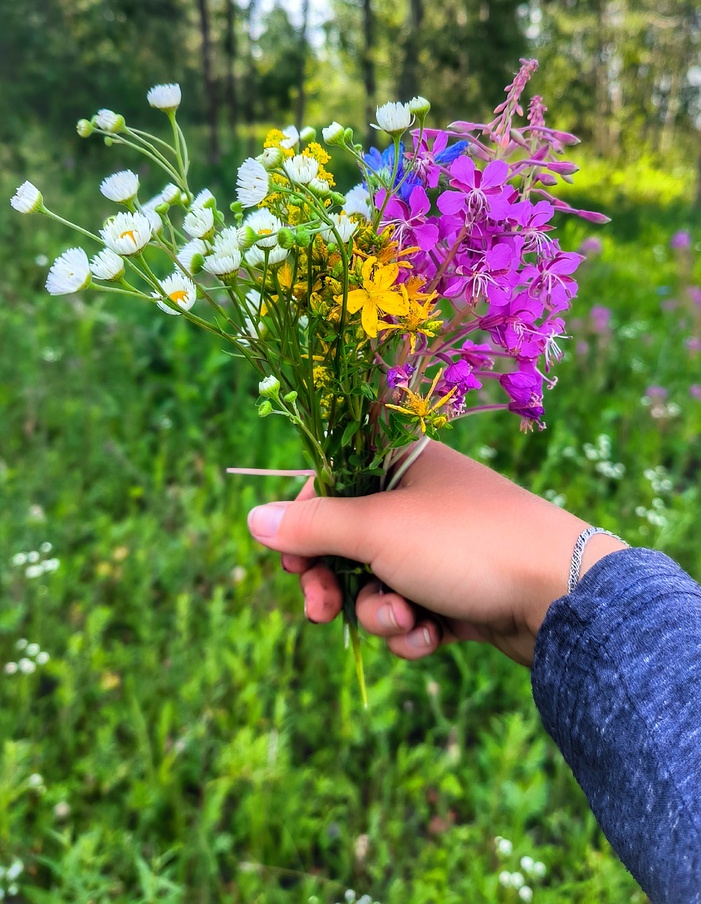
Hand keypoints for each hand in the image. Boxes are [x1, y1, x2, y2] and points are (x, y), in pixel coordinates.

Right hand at [247, 440, 625, 667]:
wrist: (564, 595)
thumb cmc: (466, 545)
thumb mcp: (378, 530)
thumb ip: (313, 526)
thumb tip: (252, 517)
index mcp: (401, 463)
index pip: (329, 485)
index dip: (304, 526)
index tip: (292, 564)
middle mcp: (420, 499)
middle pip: (348, 542)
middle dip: (335, 584)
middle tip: (318, 612)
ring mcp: (443, 547)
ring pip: (379, 585)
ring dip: (381, 613)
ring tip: (408, 623)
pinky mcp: (461, 590)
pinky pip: (414, 611)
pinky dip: (415, 630)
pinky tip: (435, 637)